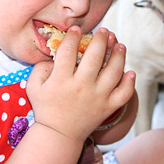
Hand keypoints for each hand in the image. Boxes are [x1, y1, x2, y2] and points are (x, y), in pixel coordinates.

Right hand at [26, 27, 134, 142]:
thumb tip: (53, 54)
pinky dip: (130, 83)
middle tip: (104, 30)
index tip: (77, 29)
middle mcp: (82, 87)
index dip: (73, 36)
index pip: (69, 51)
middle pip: (94, 57)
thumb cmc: (46, 108)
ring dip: (118, 55)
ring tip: (119, 45)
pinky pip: (124, 94)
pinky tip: (130, 72)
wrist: (59, 135)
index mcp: (62, 80)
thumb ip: (40, 68)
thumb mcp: (33, 87)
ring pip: (113, 72)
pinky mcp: (108, 107)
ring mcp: (98, 97)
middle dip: (100, 39)